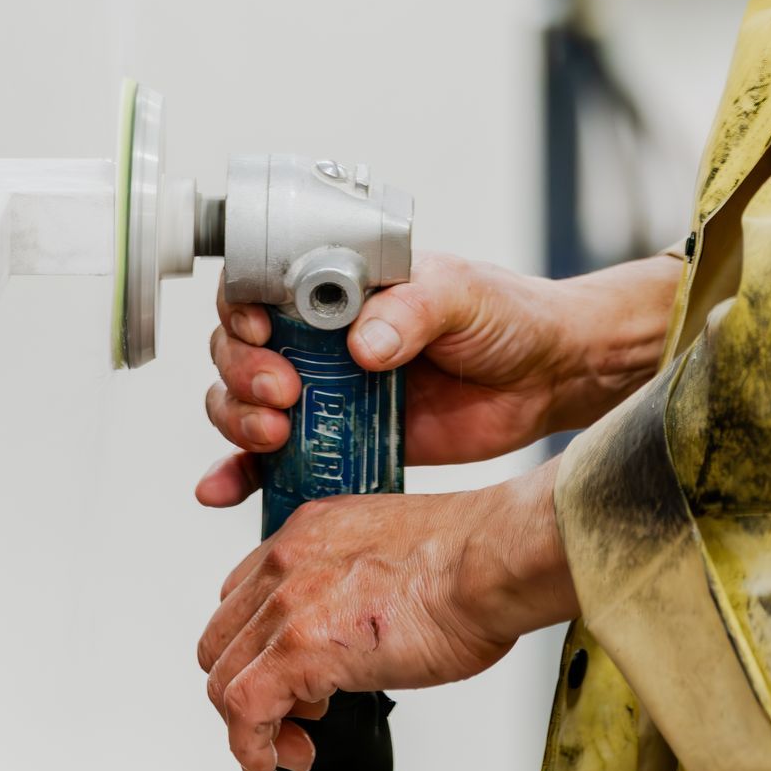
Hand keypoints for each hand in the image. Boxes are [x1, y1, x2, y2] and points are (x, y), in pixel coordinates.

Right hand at [197, 250, 681, 506]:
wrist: (549, 375)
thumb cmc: (510, 316)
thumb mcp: (465, 296)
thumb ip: (415, 310)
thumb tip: (363, 342)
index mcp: (348, 285)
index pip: (266, 281)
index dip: (245, 305)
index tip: (262, 331)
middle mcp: (327, 335)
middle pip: (242, 345)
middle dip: (243, 370)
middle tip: (283, 393)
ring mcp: (330, 389)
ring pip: (246, 400)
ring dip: (238, 418)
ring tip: (276, 432)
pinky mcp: (341, 439)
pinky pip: (273, 459)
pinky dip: (239, 472)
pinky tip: (222, 488)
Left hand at [199, 467, 577, 770]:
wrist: (492, 560)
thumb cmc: (470, 559)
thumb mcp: (391, 554)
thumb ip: (352, 584)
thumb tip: (353, 631)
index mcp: (312, 530)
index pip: (245, 596)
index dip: (259, 645)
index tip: (287, 677)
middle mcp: (289, 559)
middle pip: (224, 640)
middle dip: (247, 686)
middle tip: (289, 717)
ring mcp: (287, 602)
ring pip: (223, 677)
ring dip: (250, 725)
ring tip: (291, 745)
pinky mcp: (296, 649)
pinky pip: (241, 712)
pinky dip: (250, 747)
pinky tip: (273, 761)